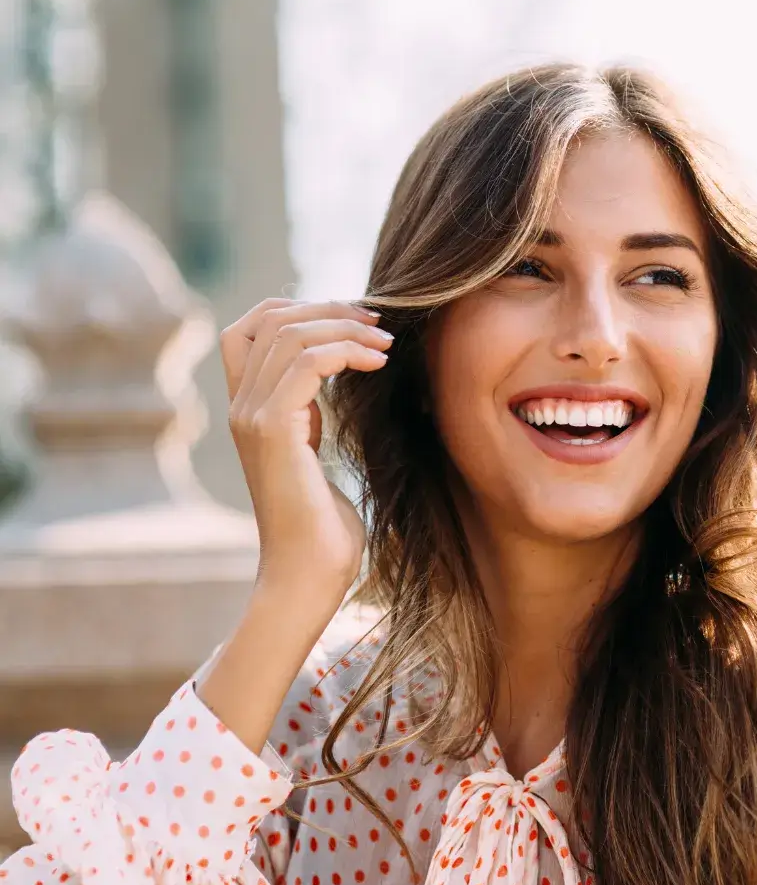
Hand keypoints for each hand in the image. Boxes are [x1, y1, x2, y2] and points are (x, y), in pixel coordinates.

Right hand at [221, 298, 390, 604]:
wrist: (308, 576)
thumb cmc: (322, 528)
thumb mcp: (313, 454)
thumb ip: (309, 416)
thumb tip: (336, 376)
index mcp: (248, 409)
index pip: (249, 327)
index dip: (299, 308)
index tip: (355, 320)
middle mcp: (241, 406)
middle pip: (270, 318)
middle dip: (329, 309)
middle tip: (379, 322)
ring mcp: (251, 416)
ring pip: (289, 332)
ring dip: (345, 327)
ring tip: (387, 343)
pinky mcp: (272, 430)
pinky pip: (307, 362)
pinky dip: (346, 350)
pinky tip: (379, 363)